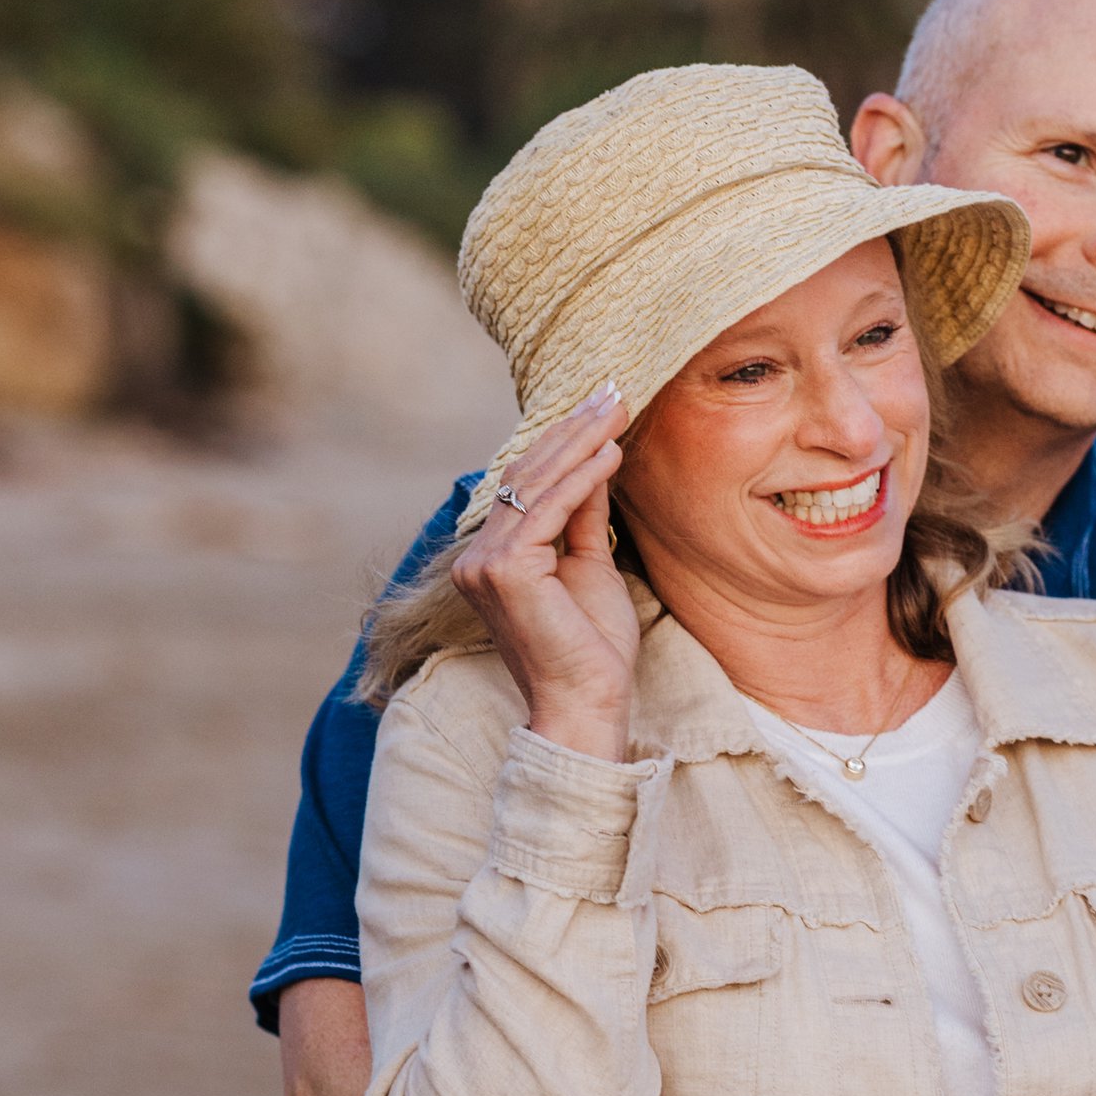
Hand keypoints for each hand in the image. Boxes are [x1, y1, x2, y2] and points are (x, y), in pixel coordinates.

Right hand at [451, 389, 637, 760]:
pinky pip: (549, 511)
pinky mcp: (504, 571)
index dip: (563, 443)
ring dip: (580, 443)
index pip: (527, 487)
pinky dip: (582, 478)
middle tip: (612, 392)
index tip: (601, 408)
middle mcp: (477, 557)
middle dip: (573, 431)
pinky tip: (612, 451)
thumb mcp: (590, 565)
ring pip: (536, 487)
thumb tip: (596, 459)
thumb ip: (584, 515)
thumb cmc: (592, 648)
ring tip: (617, 409)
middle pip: (528, 477)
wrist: (587, 703)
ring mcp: (484, 564)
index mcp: (492, 558)